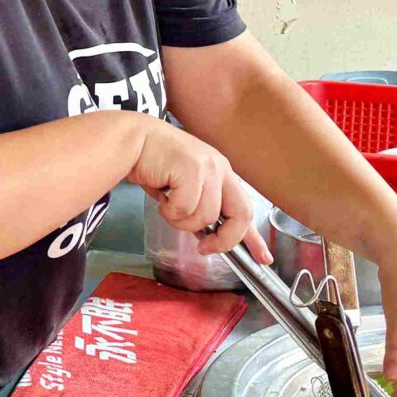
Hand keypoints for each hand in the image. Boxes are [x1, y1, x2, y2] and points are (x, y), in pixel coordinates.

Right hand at [130, 119, 269, 261]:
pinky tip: (161, 196)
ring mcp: (208, 167)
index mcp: (221, 173)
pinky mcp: (192, 168)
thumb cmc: (154, 164)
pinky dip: (169, 211)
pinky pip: (185, 209)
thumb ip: (199, 209)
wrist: (133, 139)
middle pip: (241, 215)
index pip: (244, 208)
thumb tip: (207, 238)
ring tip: (167, 205)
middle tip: (204, 247)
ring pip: (206, 217)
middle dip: (224, 239)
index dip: (254, 238)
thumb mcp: (183, 190)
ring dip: (181, 221)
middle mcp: (220, 168)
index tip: (263, 258)